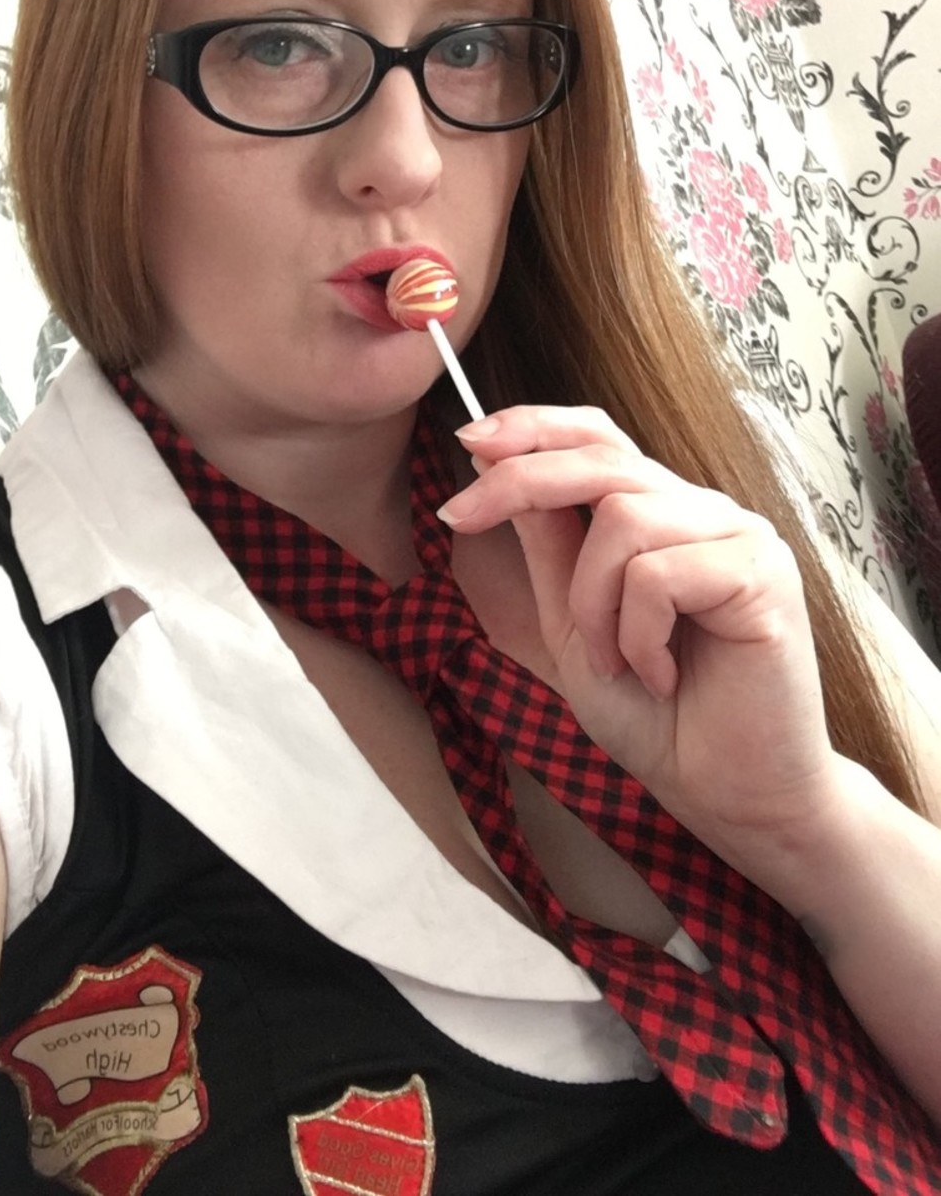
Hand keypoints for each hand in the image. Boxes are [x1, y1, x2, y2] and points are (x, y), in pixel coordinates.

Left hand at [439, 405, 841, 873]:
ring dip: (592, 601)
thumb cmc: (657, 717)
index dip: (533, 427)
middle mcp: (704, 511)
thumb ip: (548, 546)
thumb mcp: (574, 624)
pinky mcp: (764, 575)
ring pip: (625, 519)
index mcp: (662, 514)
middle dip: (519, 482)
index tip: (468, 439)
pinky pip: (661, 573)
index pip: (599, 437)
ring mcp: (740, 537)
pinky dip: (638, 633)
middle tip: (459, 516)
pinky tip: (660, 676)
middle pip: (602, 458)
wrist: (727, 796)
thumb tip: (493, 464)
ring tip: (612, 662)